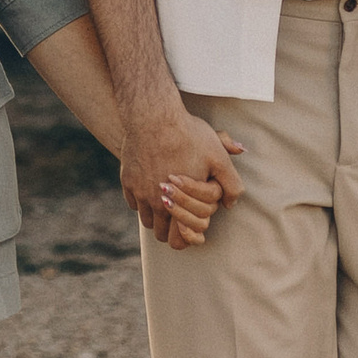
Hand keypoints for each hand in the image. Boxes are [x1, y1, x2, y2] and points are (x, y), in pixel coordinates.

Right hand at [120, 107, 243, 241]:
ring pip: (146, 220)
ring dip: (155, 216)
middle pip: (160, 234)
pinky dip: (141, 200)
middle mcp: (157, 203)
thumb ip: (231, 183)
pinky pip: (133, 202)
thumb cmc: (189, 135)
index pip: (179, 239)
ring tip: (165, 204)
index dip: (186, 237)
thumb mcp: (218, 157)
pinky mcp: (127, 181)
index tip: (188, 228)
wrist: (154, 117)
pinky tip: (150, 189)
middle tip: (178, 219)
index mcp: (181, 203)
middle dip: (170, 229)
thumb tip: (231, 203)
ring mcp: (140, 193)